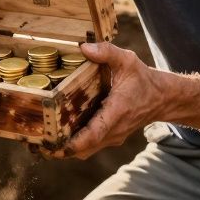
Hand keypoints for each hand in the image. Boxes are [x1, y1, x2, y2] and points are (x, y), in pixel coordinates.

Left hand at [50, 42, 165, 160]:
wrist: (162, 99)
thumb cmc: (143, 80)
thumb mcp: (128, 60)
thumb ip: (107, 52)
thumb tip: (84, 48)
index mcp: (117, 111)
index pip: (95, 133)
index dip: (74, 142)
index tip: (55, 146)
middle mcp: (114, 129)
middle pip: (84, 149)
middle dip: (61, 150)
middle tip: (37, 143)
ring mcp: (112, 136)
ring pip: (85, 151)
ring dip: (65, 149)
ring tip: (42, 141)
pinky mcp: (110, 138)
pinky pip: (89, 147)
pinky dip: (73, 145)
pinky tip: (57, 134)